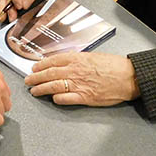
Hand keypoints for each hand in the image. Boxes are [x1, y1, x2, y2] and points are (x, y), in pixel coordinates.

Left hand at [25, 52, 139, 105]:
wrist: (128, 77)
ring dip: (41, 89)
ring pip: (53, 86)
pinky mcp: (84, 97)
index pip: (53, 61)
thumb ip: (78, 60)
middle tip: (28, 81)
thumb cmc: (114, 66)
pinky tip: (52, 98)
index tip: (34, 68)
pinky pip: (66, 99)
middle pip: (49, 74)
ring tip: (34, 91)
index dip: (41, 65)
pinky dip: (57, 99)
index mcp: (77, 59)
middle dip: (35, 78)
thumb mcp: (93, 56)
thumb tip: (65, 62)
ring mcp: (78, 85)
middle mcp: (75, 71)